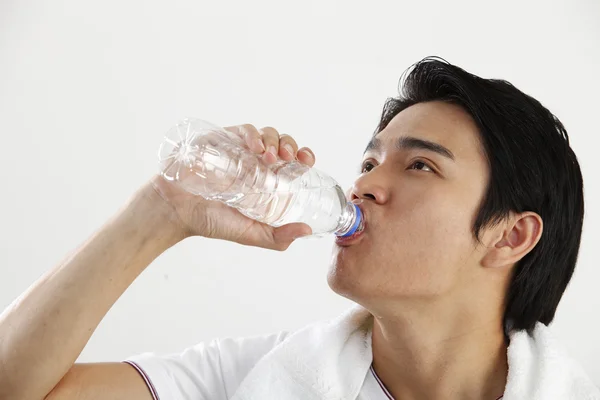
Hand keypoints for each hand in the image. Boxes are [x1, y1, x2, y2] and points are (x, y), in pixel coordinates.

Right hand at [150, 124, 315, 249]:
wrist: (176, 211)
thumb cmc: (210, 222)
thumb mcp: (250, 234)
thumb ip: (277, 238)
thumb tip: (307, 231)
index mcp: (266, 180)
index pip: (292, 162)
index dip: (303, 156)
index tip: (307, 160)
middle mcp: (254, 162)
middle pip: (281, 143)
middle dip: (290, 146)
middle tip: (290, 158)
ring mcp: (238, 150)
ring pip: (265, 133)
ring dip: (273, 140)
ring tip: (270, 155)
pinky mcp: (221, 140)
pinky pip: (242, 130)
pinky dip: (252, 134)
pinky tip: (254, 146)